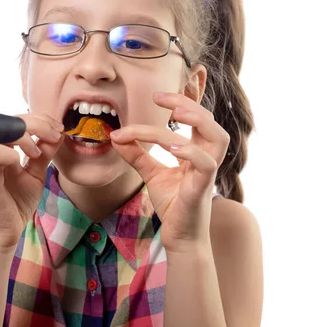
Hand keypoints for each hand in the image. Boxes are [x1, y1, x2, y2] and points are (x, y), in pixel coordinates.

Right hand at [0, 114, 64, 250]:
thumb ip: (45, 153)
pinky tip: (25, 163)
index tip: (59, 129)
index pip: (15, 120)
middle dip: (37, 123)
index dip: (39, 119)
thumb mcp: (37, 173)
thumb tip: (59, 133)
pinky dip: (14, 153)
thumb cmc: (16, 203)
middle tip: (55, 134)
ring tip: (39, 153)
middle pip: (9, 120)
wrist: (6, 232)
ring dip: (26, 136)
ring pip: (1, 131)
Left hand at [110, 92, 229, 252]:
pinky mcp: (202, 188)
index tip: (156, 94)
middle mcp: (206, 159)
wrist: (179, 238)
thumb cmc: (172, 206)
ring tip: (174, 113)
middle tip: (159, 96)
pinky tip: (171, 146)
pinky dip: (189, 151)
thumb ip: (137, 155)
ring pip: (217, 137)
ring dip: (197, 121)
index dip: (184, 102)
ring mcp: (207, 173)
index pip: (197, 120)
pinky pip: (205, 164)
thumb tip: (115, 136)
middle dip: (188, 103)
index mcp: (196, 153)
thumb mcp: (151, 174)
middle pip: (210, 121)